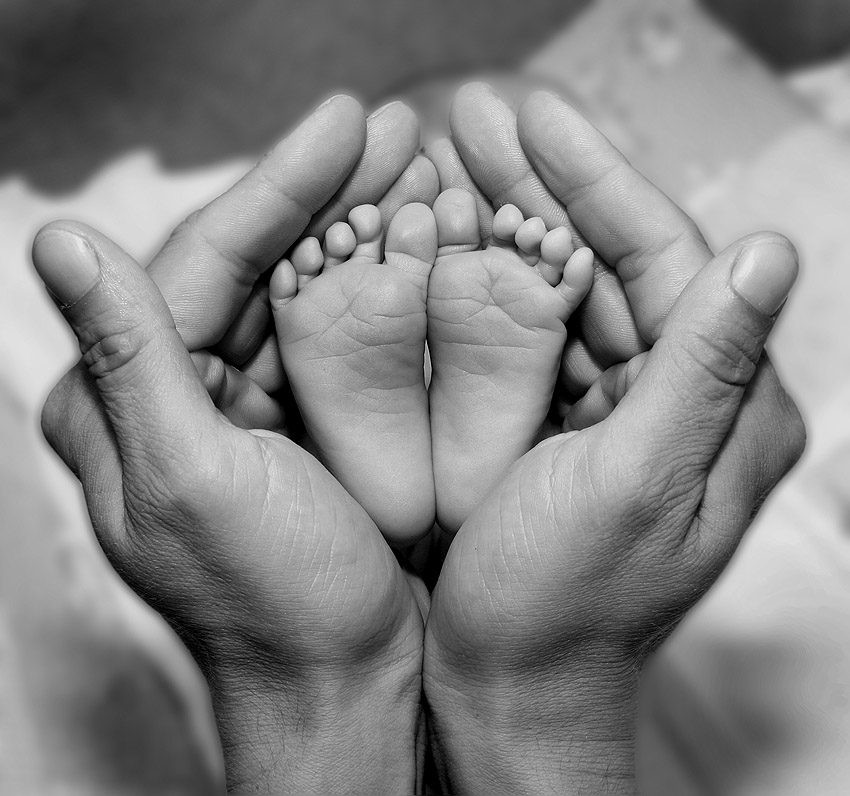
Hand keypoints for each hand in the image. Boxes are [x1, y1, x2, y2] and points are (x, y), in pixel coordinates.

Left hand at [38, 95, 429, 794]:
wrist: (345, 684)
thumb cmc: (278, 604)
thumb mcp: (195, 482)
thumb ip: (131, 361)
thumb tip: (57, 240)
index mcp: (124, 405)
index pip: (198, 263)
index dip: (276, 186)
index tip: (346, 122)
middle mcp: (171, 396)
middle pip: (252, 265)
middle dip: (327, 194)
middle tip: (397, 129)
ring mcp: (237, 407)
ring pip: (296, 291)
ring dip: (356, 228)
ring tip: (417, 166)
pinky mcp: (294, 424)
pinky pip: (330, 338)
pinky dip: (372, 289)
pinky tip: (414, 241)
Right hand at [423, 89, 804, 795]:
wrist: (509, 687)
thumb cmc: (561, 607)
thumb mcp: (634, 484)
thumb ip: (704, 368)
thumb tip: (773, 251)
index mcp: (726, 411)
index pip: (668, 259)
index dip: (598, 178)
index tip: (532, 114)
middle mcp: (686, 401)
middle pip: (614, 262)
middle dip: (544, 185)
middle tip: (477, 115)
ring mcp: (624, 412)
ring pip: (570, 291)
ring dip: (515, 224)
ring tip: (457, 160)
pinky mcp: (571, 427)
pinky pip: (537, 340)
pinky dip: (496, 289)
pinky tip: (455, 241)